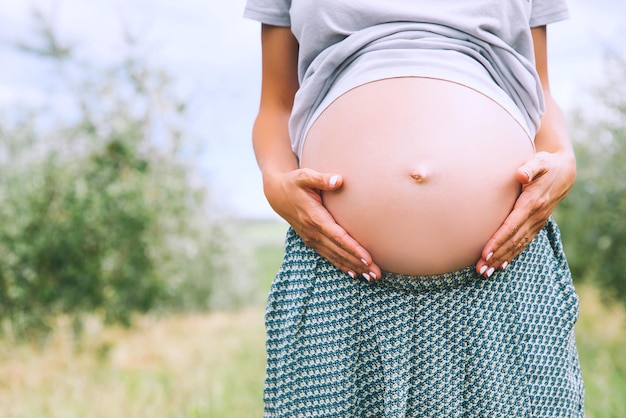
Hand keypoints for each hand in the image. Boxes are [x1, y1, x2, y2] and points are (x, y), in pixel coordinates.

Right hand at [264, 167, 381, 280]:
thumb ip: (321, 179)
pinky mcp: (312, 241)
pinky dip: (342, 266)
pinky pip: (329, 256)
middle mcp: (313, 232)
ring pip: (335, 257)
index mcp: (314, 217)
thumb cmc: (294, 183)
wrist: (277, 194)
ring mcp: (312, 239)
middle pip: (339, 251)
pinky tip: (354, 274)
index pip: (337, 236)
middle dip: (358, 263)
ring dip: (353, 268)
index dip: (352, 248)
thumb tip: (338, 180)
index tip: (367, 258)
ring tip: (371, 277)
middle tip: (377, 274)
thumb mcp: (304, 176)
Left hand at [476, 150, 575, 277]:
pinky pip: (523, 244)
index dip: (498, 241)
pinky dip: (512, 255)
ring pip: (517, 246)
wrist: (564, 172)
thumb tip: (520, 173)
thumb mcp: (540, 162)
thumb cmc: (546, 165)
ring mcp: (537, 223)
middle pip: (512, 241)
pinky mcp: (536, 225)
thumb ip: (530, 168)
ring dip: (501, 260)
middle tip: (480, 269)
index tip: (485, 253)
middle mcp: (535, 217)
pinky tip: (501, 266)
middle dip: (496, 256)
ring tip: (485, 273)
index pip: (511, 226)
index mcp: (532, 204)